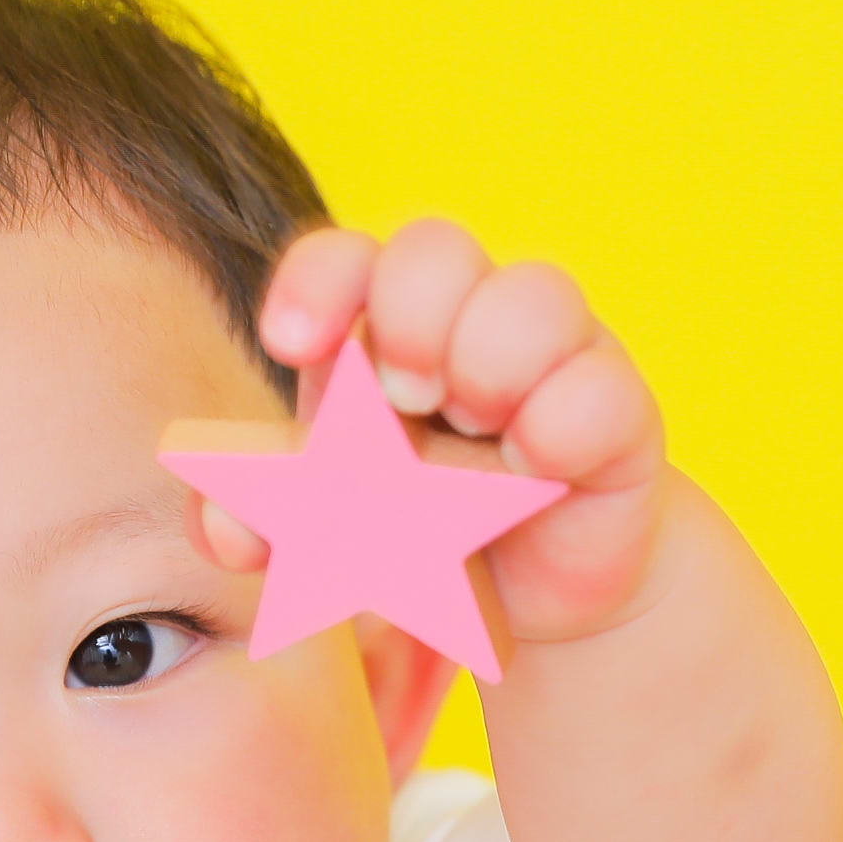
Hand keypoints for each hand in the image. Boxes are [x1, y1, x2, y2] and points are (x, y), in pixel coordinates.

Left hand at [217, 219, 675, 649]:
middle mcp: (467, 317)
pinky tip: (537, 468)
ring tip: (481, 435)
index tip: (290, 346)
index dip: (317, 282)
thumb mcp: (333, 523)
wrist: (530, 594)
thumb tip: (224, 525)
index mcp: (379, 328)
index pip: (345, 258)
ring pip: (535, 293)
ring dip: (490, 369)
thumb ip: (269, 517)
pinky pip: (600, 387)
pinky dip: (558, 428)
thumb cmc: (422, 529)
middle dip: (410, 322)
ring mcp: (551, 354)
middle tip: (407, 400)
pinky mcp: (618, 410)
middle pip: (436, 247)